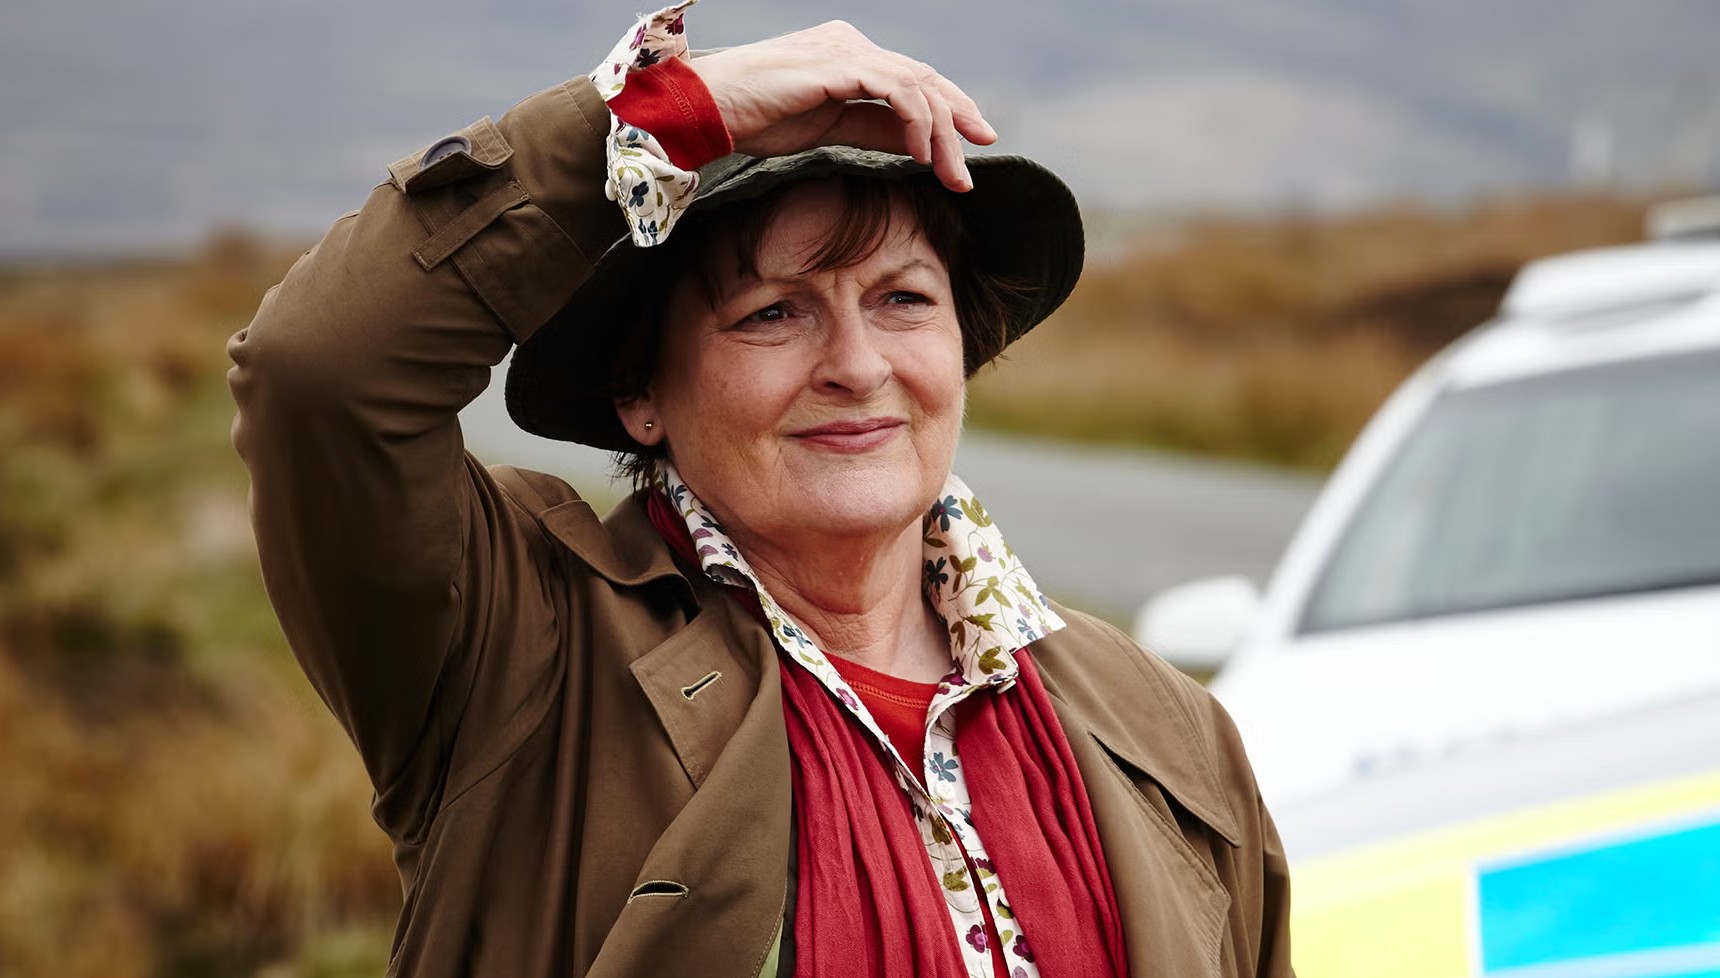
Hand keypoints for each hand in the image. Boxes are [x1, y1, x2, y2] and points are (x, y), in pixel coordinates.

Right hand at [688, 21, 995, 191]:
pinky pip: (897, 90)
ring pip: (918, 85)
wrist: (707, 108)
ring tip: (949, 173)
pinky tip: (920, 155)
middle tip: (979, 157)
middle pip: (925, 79)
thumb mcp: (827, 128)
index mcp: (848, 54)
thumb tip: (915, 145)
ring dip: (942, 133)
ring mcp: (846, 49)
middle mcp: (852, 44)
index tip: (973, 145)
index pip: (913, 80)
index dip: (948, 110)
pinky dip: (917, 122)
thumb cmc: (755, 119)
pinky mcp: (838, 63)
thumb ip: (871, 128)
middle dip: (958, 120)